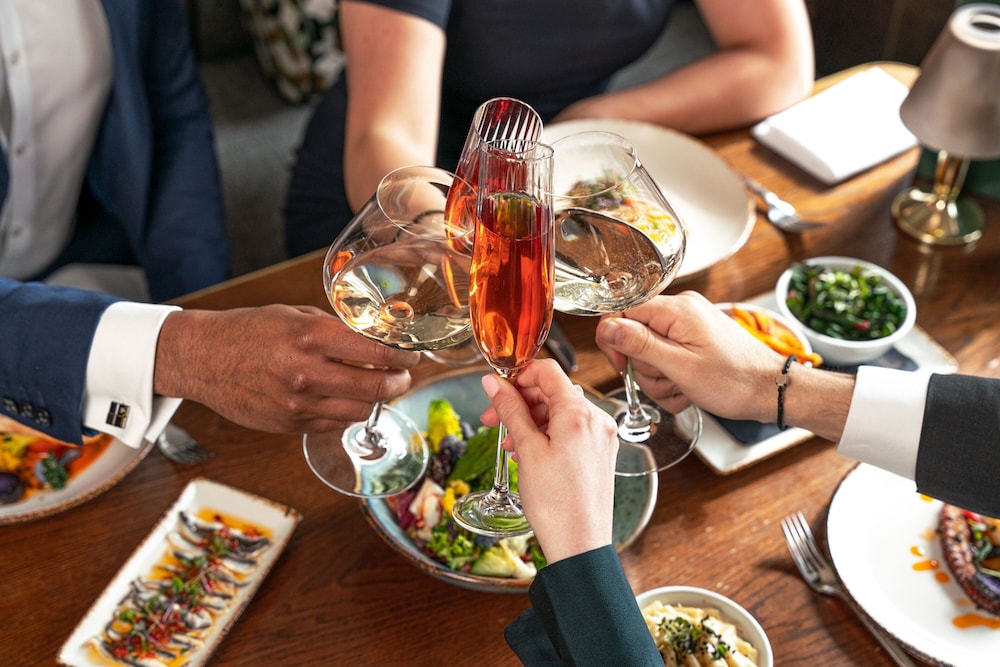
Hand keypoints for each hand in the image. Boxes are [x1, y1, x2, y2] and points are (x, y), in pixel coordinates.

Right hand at [154, 305, 419, 432]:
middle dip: (400, 381)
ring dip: (376, 400)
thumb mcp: (296, 315)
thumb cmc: (250, 330)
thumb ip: (336, 329)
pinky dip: (349, 411)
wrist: (203, 358)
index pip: (379, 351)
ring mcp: (299, 403)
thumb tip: (377, 338)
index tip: (414, 354)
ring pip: (362, 410)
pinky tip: (346, 398)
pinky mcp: (290, 424)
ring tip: (378, 386)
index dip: (405, 355)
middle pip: (378, 387)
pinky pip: (336, 423)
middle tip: (403, 375)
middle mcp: (307, 372)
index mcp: (311, 336)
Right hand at [480, 359, 617, 562]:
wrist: (580, 545)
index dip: (519, 375)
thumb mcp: (527, 450)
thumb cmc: (557, 504)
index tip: (498, 388)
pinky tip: (528, 451)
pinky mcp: (600, 453)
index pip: (548, 371)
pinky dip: (548, 433)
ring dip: (532, 419)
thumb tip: (494, 383)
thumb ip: (511, 410)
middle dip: (521, 401)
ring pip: (561, 412)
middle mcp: (596, 420)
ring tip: (510, 441)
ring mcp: (601, 437)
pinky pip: (571, 430)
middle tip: (493, 417)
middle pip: (554, 391)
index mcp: (579, 413)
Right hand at [595, 291, 782, 422]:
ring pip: (649, 353)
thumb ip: (640, 344)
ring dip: (661, 379)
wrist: (771, 391)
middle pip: (634, 336)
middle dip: (646, 368)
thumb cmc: (735, 381)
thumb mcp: (680, 366)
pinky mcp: (694, 340)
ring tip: (684, 388)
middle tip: (670, 381)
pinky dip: (673, 378)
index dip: (616, 343)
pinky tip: (689, 389)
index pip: (622, 313)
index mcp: (676, 310)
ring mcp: (688, 326)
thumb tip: (607, 327)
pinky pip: (667, 358)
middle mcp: (681, 311)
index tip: (625, 367)